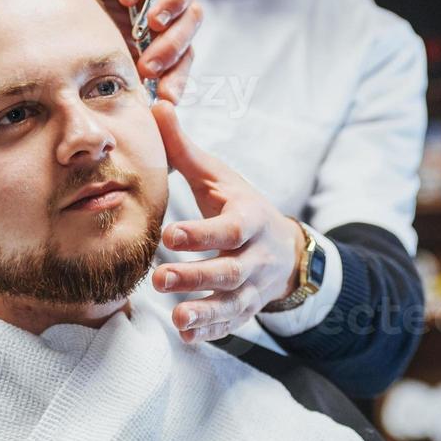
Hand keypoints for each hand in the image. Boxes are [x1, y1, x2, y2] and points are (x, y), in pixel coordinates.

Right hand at [48, 0, 202, 103]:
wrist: (28, 0)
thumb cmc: (65, 37)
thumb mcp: (101, 65)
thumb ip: (128, 85)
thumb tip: (157, 114)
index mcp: (157, 34)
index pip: (185, 53)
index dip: (179, 76)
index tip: (164, 97)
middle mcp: (158, 3)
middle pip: (192, 17)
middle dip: (174, 46)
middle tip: (149, 65)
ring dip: (174, 5)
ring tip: (150, 25)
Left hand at [150, 100, 303, 342]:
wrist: (284, 249)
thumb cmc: (240, 206)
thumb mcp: (218, 177)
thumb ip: (184, 148)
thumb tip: (156, 105)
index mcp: (250, 218)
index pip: (229, 229)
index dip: (202, 234)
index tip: (169, 236)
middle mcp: (256, 256)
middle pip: (229, 270)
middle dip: (196, 276)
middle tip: (159, 278)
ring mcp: (253, 287)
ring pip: (232, 303)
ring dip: (204, 311)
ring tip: (176, 317)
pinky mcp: (246, 310)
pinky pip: (231, 324)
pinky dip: (210, 331)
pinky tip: (186, 335)